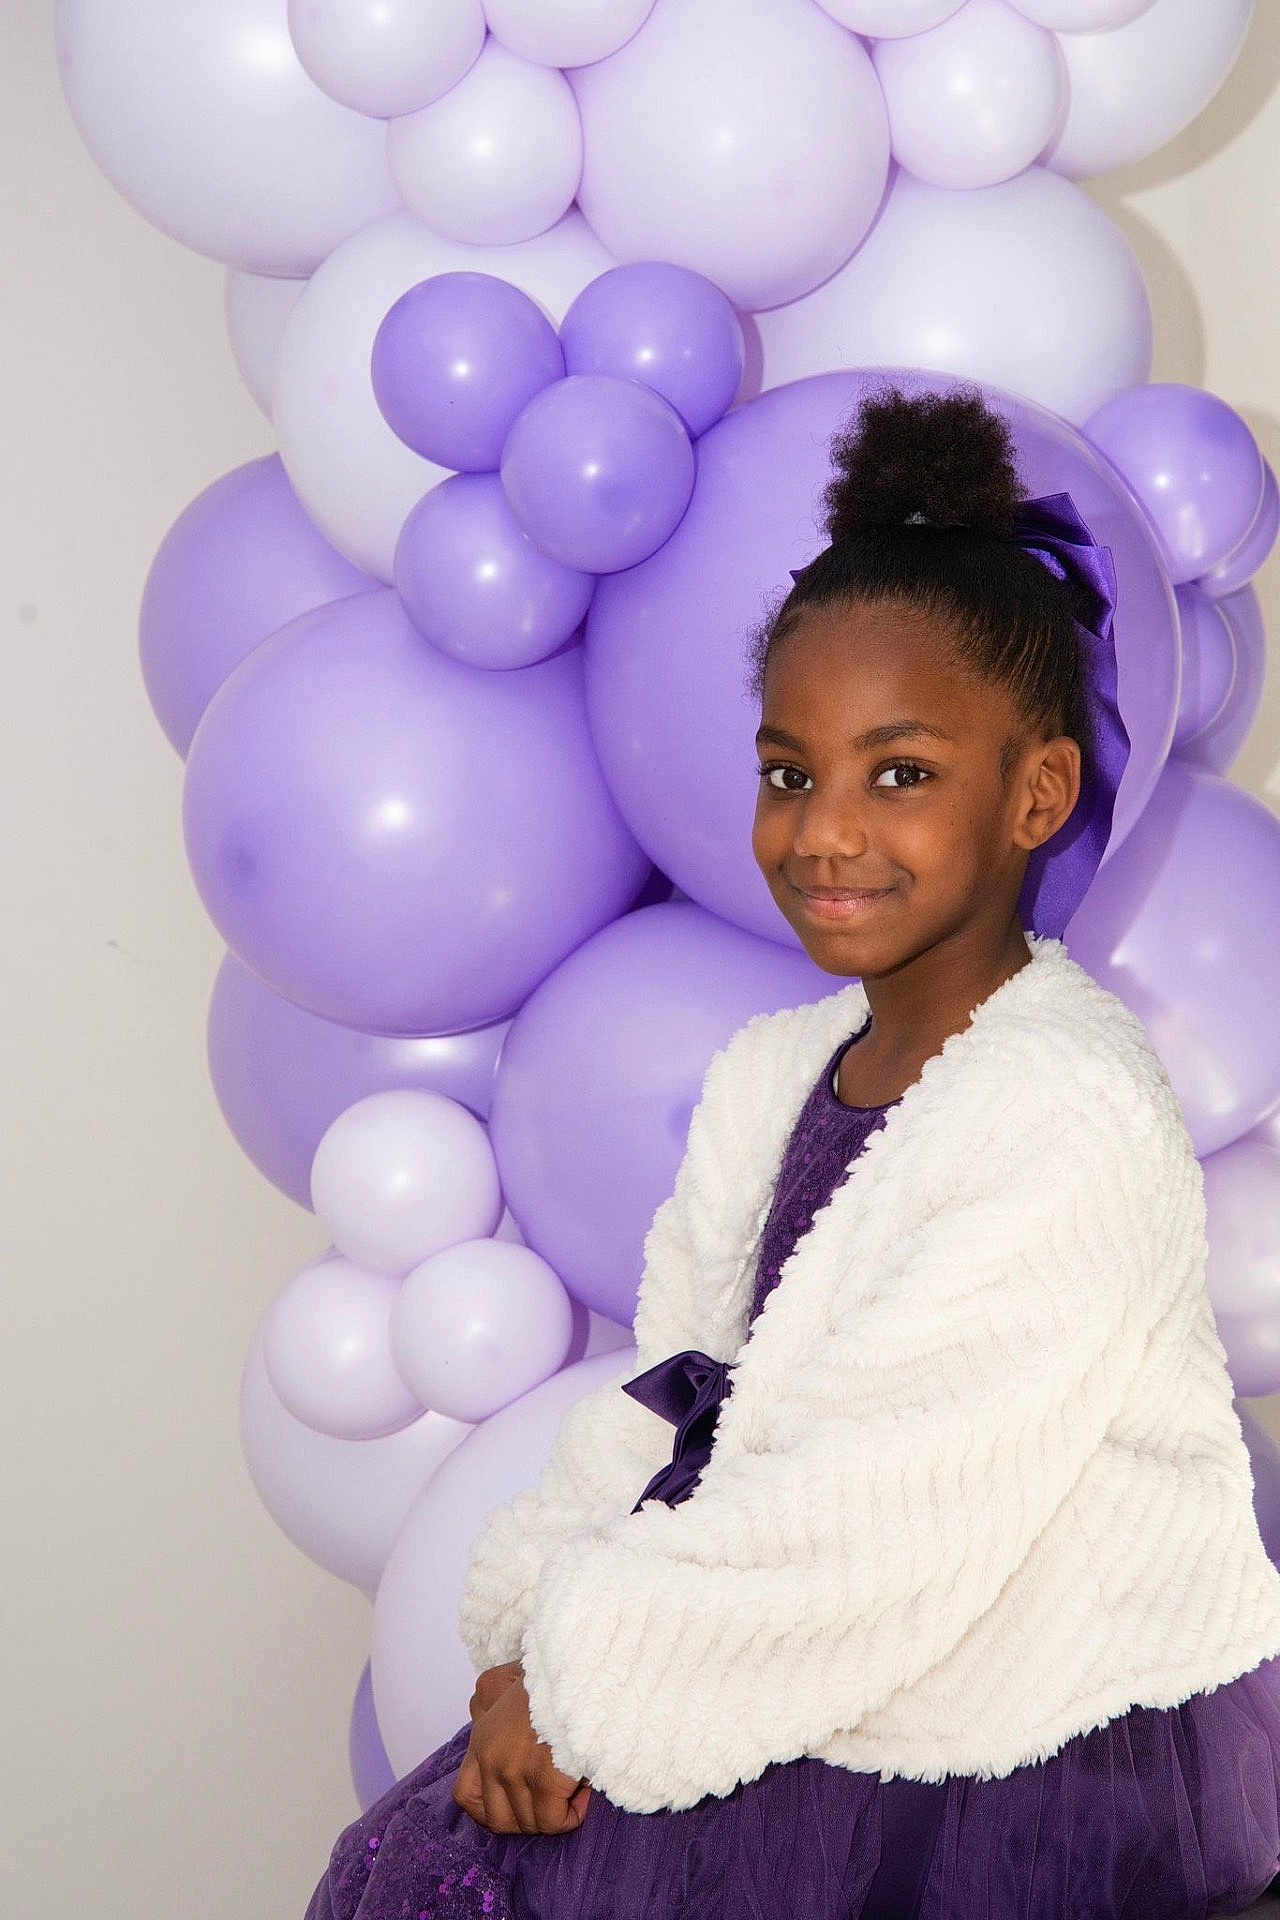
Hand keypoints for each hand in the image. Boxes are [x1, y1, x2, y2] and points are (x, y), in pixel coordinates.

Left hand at [453, 1669, 592, 1834]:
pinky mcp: (543, 1779)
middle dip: (528, 1819)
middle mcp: (492, 1757)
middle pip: (498, 1818)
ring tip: (574, 1786)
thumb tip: (497, 1734)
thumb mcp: (508, 1681)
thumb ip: (493, 1706)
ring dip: (555, 1813)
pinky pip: (554, 1822)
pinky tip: (585, 1792)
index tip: (516, 1807)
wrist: (579, 1666)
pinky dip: (572, 1815)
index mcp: (482, 1737)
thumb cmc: (552, 1673)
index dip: (490, 1810)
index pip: (466, 1795)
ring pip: (530, 1823)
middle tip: (553, 1801)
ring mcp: (514, 1770)